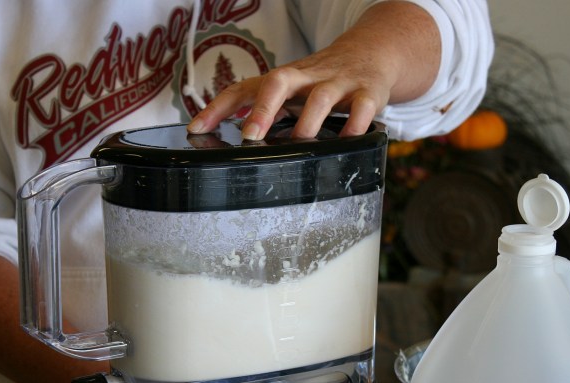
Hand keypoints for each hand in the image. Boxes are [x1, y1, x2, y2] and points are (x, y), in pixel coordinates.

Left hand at [187, 1, 439, 139]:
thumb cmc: (322, 79)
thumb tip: (222, 139)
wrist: (374, 51)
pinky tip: (347, 143)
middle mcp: (306, 77)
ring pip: (322, 97)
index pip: (243, 88)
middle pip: (279, 82)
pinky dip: (356, 126)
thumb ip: (260, 110)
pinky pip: (362, 108)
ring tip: (299, 145)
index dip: (218, 107)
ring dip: (309, 121)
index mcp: (283, 79)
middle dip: (263, 108)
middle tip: (250, 136)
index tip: (196, 129)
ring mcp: (338, 83)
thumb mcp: (290, 89)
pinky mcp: (368, 92)